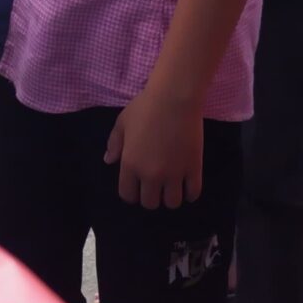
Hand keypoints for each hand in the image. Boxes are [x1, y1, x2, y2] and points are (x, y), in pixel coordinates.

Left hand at [106, 84, 204, 207]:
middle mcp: (151, 175)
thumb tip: (109, 161)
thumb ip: (114, 144)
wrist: (175, 98)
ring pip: (172, 203)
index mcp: (130, 165)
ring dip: (170, 197)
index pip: (128, 196)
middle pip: (150, 203)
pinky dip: (189, 193)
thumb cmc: (145, 108)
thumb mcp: (122, 123)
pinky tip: (186, 184)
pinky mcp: (194, 169)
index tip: (136, 186)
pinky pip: (193, 194)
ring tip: (171, 185)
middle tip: (154, 185)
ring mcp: (174, 174)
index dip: (131, 193)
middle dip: (151, 197)